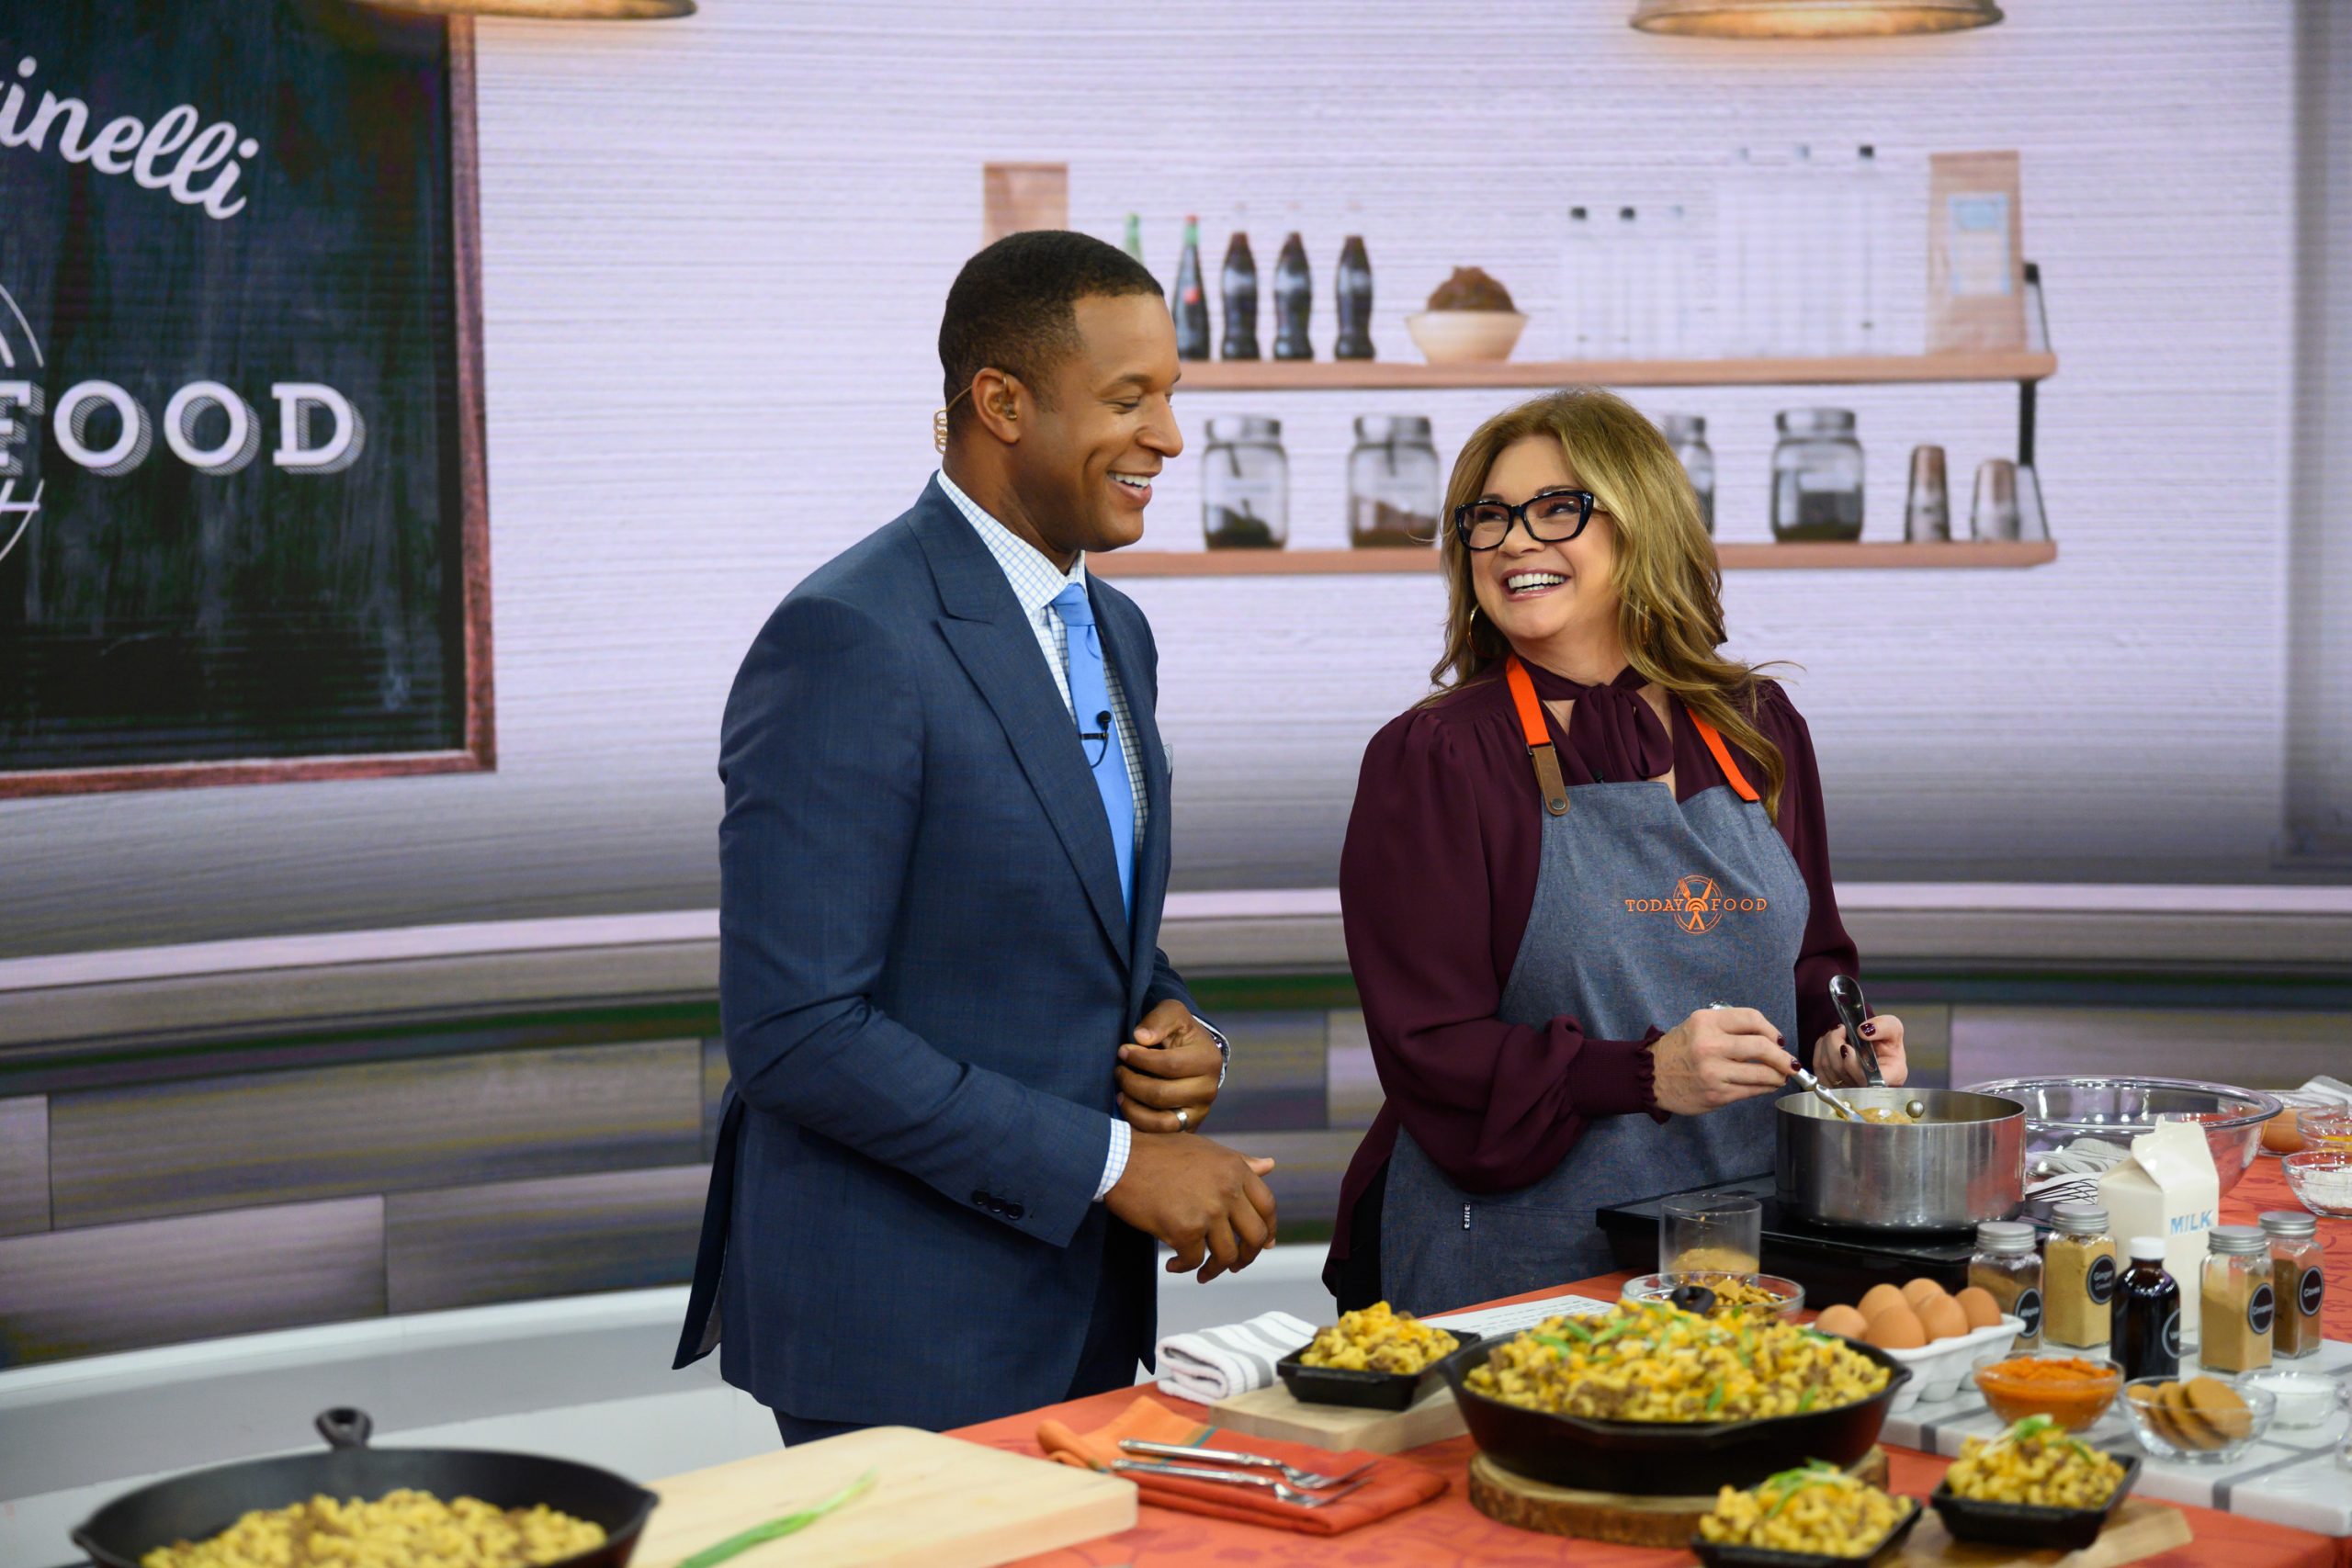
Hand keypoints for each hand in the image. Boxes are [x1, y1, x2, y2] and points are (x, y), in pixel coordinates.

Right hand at [1106, 1132, 1277, 1282]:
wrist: (1119, 1159)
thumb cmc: (1159, 1153)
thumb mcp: (1205, 1150)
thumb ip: (1239, 1162)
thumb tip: (1270, 1166)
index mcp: (1235, 1168)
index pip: (1267, 1205)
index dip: (1269, 1229)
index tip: (1263, 1244)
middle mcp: (1227, 1189)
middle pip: (1255, 1235)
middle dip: (1248, 1256)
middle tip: (1234, 1266)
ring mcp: (1208, 1210)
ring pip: (1228, 1255)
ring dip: (1215, 1269)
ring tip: (1202, 1272)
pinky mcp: (1184, 1229)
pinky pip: (1194, 1260)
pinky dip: (1184, 1267)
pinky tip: (1173, 1264)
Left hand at [1117, 999, 1221, 1134]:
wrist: (1192, 1054)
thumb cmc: (1179, 1031)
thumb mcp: (1172, 1013)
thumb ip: (1158, 1020)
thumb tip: (1140, 1038)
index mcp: (1208, 1060)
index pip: (1168, 1065)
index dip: (1140, 1059)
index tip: (1122, 1051)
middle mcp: (1209, 1090)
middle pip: (1161, 1095)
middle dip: (1132, 1083)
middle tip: (1118, 1071)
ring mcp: (1200, 1112)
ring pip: (1161, 1122)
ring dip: (1133, 1108)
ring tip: (1121, 1093)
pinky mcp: (1188, 1127)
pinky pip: (1161, 1135)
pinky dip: (1140, 1124)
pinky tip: (1128, 1107)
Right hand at [1649, 1006, 1796, 1116]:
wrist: (1651, 1077)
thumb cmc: (1679, 1049)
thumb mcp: (1699, 1026)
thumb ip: (1731, 1028)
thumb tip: (1772, 1041)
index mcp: (1706, 1022)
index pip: (1752, 1019)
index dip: (1771, 1030)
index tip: (1778, 1040)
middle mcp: (1709, 1045)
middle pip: (1762, 1047)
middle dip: (1783, 1057)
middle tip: (1790, 1063)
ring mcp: (1713, 1072)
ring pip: (1762, 1073)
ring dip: (1778, 1075)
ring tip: (1780, 1076)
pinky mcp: (1716, 1094)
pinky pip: (1751, 1090)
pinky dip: (1765, 1087)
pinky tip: (1766, 1085)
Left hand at [1813, 1012, 1907, 1087]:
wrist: (1876, 1051)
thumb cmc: (1887, 1043)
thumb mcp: (1893, 1029)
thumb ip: (1884, 1026)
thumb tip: (1863, 1031)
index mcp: (1889, 1077)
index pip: (1866, 1079)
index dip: (1852, 1064)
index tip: (1847, 1046)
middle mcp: (1868, 1089)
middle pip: (1841, 1070)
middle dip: (1834, 1043)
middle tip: (1840, 1029)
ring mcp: (1849, 1091)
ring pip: (1827, 1069)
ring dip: (1826, 1045)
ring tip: (1836, 1033)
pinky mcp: (1833, 1088)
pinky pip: (1818, 1070)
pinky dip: (1820, 1051)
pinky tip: (1827, 1042)